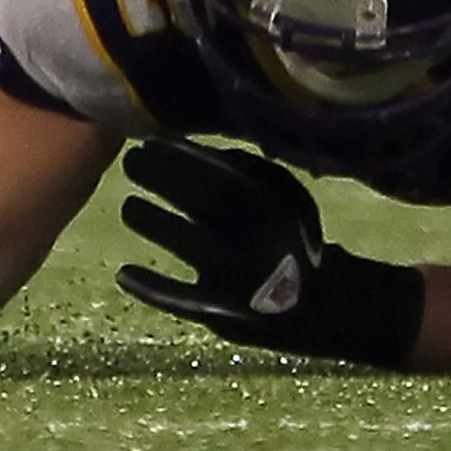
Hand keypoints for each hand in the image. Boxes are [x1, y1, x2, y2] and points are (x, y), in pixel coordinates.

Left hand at [118, 138, 422, 365]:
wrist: (326, 306)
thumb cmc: (294, 238)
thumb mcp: (284, 194)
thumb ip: (245, 169)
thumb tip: (192, 149)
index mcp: (261, 202)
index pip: (206, 167)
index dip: (172, 152)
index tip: (149, 140)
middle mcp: (243, 233)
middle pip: (186, 196)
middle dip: (152, 174)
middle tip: (132, 162)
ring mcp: (228, 274)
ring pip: (176, 239)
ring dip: (146, 219)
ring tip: (130, 208)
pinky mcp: (219, 310)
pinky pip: (175, 297)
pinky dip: (148, 286)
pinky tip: (124, 273)